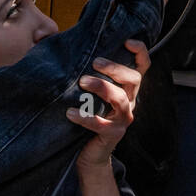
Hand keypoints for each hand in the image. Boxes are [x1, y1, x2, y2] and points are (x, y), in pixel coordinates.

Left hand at [69, 38, 149, 170]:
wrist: (89, 154)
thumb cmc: (86, 116)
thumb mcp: (88, 92)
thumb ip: (82, 71)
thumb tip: (53, 42)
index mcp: (127, 88)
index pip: (142, 66)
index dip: (140, 52)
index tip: (127, 41)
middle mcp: (130, 101)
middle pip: (134, 79)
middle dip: (115, 68)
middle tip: (95, 62)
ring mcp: (123, 118)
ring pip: (120, 98)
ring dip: (102, 87)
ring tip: (82, 82)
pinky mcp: (113, 134)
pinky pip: (101, 124)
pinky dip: (85, 117)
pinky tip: (70, 113)